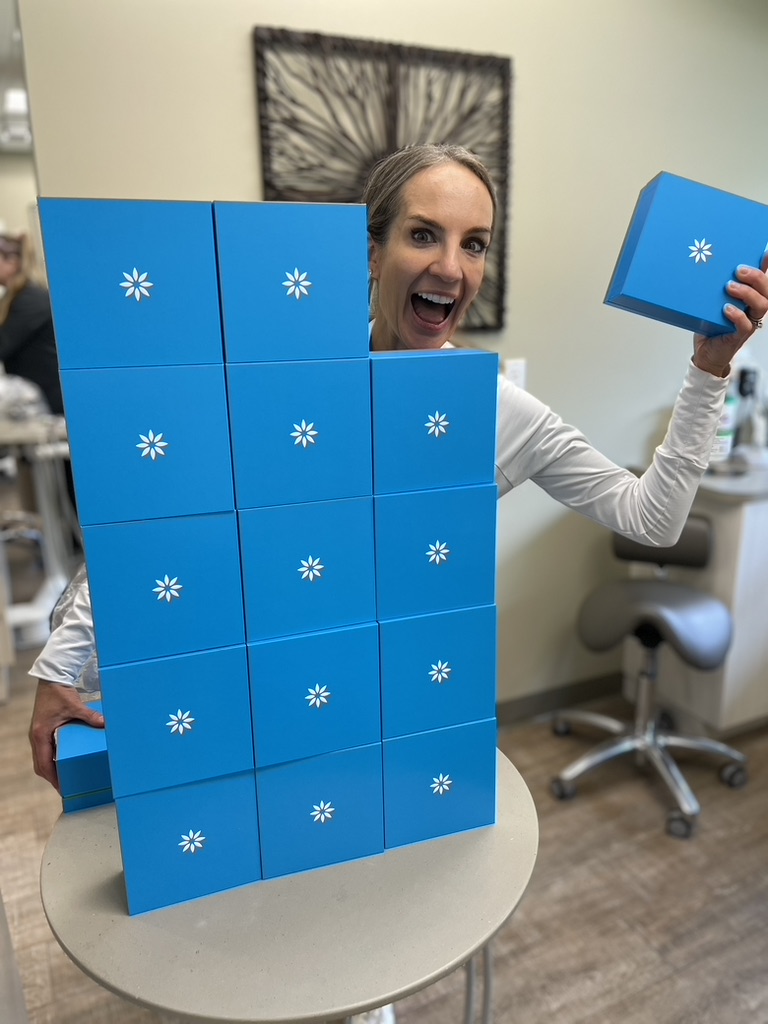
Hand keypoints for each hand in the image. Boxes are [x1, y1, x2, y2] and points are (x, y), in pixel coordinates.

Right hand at [29, 681, 104, 791]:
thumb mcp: (75, 706)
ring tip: (66, 776)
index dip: (53, 778)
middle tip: (66, 786)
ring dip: (51, 768)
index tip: (63, 788)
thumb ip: (89, 716)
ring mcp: (37, 733)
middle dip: (52, 777)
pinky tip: (64, 759)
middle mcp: (36, 736)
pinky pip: (45, 749)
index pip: (44, 764)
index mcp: (40, 735)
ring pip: (41, 758)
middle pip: (41, 765)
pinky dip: (52, 757)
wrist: (51, 678)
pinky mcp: (42, 729)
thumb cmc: (59, 693)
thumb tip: (104, 724)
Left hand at [693, 249, 767, 376]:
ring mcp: (748, 322)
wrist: (705, 353)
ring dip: (747, 293)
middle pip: (766, 290)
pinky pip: (745, 324)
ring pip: (761, 305)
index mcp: (749, 298)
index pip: (762, 279)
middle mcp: (753, 309)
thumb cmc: (709, 326)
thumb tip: (703, 266)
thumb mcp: (711, 303)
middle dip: (755, 277)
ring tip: (730, 287)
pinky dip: (737, 315)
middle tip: (738, 270)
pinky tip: (726, 309)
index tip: (765, 251)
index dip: (766, 265)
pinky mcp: (739, 336)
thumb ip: (713, 289)